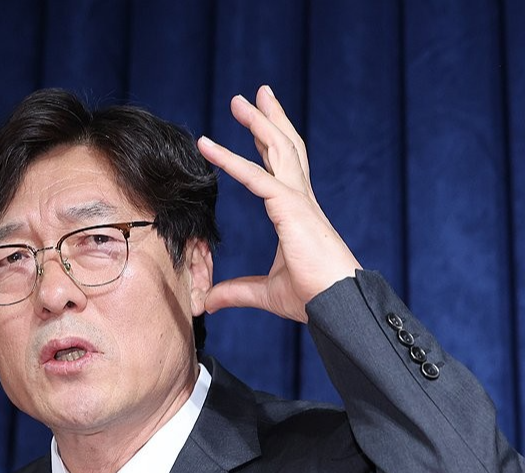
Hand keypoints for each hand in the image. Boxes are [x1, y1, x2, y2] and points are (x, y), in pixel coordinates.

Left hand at [197, 85, 361, 322]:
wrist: (338, 305)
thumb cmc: (312, 297)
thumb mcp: (265, 292)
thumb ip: (236, 291)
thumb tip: (207, 300)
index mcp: (298, 212)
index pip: (282, 169)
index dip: (269, 145)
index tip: (258, 124)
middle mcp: (301, 199)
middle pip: (286, 147)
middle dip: (270, 119)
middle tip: (255, 94)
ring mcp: (299, 201)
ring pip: (278, 150)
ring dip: (258, 122)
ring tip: (240, 99)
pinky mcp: (291, 210)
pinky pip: (256, 178)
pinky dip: (231, 160)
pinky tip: (209, 146)